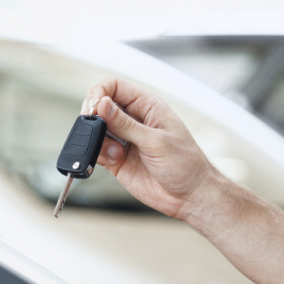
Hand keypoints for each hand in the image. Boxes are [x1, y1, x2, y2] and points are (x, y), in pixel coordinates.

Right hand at [83, 77, 224, 220]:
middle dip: (94, 117)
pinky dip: (97, 155)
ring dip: (97, 139)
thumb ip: (127, 125)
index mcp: (147, 106)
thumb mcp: (156, 141)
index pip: (114, 86)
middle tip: (97, 130)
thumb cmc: (186, 164)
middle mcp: (133, 120)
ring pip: (96, 129)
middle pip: (100, 106)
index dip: (100, 93)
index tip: (94, 108)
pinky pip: (96, 150)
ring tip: (114, 152)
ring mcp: (124, 139)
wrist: (189, 196)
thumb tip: (102, 104)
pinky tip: (114, 161)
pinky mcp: (116, 159)